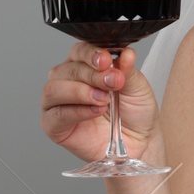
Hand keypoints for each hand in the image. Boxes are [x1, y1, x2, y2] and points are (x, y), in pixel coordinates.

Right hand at [40, 43, 161, 162]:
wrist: (140, 142)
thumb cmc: (135, 112)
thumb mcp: (137, 86)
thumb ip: (127, 70)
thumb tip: (125, 53)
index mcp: (85, 67)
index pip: (78, 52)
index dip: (90, 54)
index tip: (106, 60)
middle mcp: (67, 82)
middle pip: (67, 69)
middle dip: (91, 75)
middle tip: (113, 83)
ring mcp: (57, 103)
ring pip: (53, 89)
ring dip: (80, 92)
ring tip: (104, 99)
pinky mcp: (54, 125)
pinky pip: (56, 114)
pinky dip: (77, 111)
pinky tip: (96, 111)